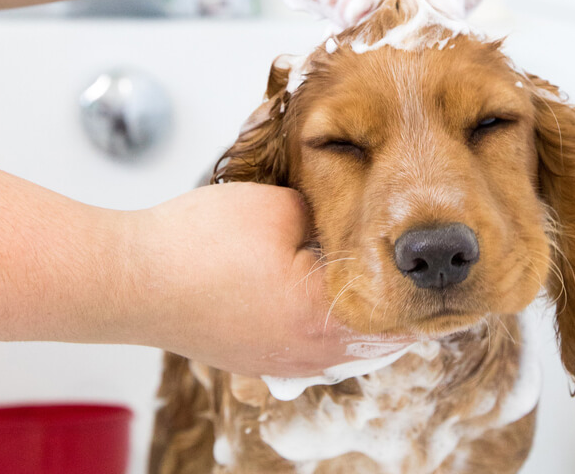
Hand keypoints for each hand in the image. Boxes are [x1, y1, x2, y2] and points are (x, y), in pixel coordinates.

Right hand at [125, 182, 410, 376]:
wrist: (124, 280)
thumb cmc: (193, 244)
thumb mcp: (282, 209)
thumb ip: (334, 216)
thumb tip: (363, 222)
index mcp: (325, 319)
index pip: (406, 314)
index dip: (430, 288)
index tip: (450, 268)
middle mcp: (311, 355)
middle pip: (385, 336)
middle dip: (407, 302)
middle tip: (429, 271)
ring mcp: (284, 364)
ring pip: (353, 344)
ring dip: (373, 314)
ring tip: (390, 279)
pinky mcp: (260, 360)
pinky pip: (319, 346)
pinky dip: (337, 322)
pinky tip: (334, 291)